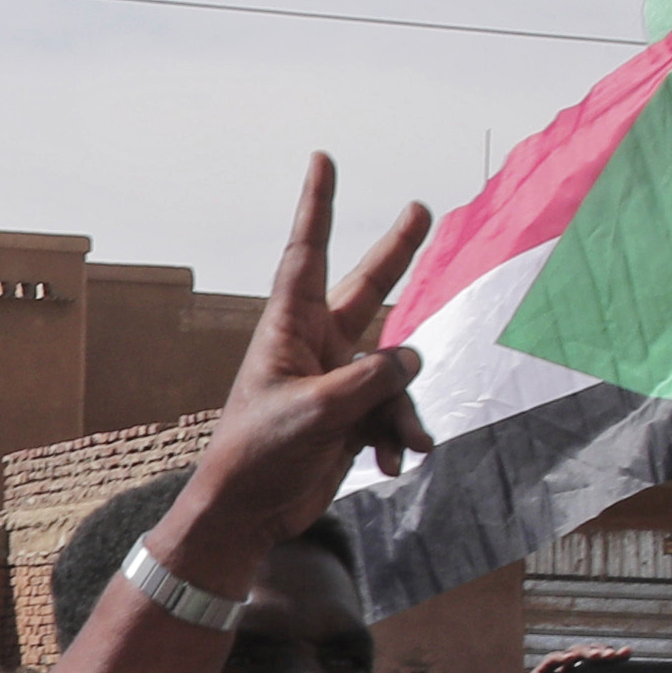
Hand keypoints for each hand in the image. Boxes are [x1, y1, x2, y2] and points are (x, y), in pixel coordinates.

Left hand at [168, 159, 431, 549]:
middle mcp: (317, 345)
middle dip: (397, 253)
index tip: (321, 160)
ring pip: (396, 372)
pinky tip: (392, 462)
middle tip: (421, 208)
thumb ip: (369, 379)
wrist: (250, 513)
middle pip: (367, 288)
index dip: (317, 206)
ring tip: (401, 443)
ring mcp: (339, 379)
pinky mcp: (354, 415)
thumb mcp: (315, 411)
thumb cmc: (259, 454)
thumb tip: (411, 356)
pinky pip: (396, 412)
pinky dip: (399, 435)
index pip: (306, 254)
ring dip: (404, 409)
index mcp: (290, 328)